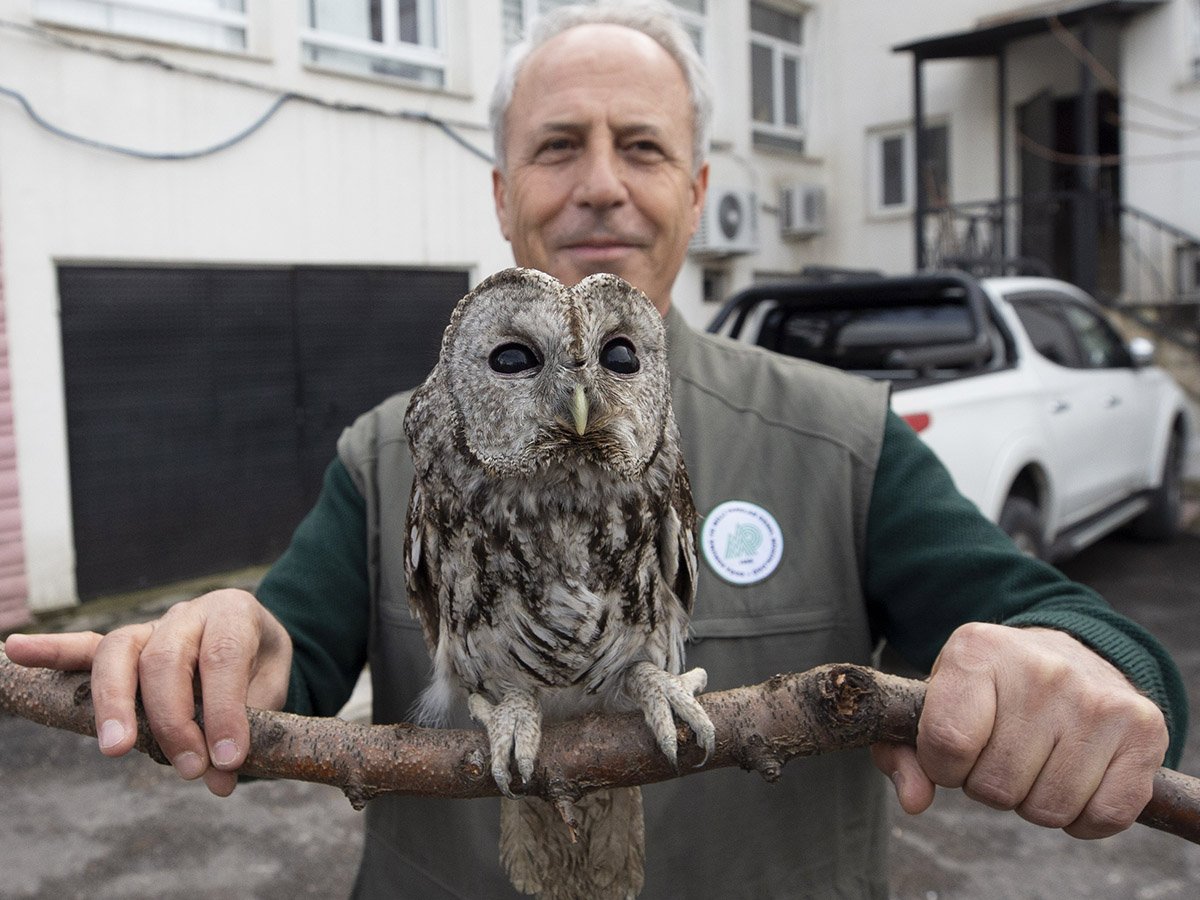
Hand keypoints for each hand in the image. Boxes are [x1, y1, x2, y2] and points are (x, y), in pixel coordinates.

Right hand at [4, 589, 291, 796]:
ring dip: (115, 702)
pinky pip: (83, 647)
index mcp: (233, 614)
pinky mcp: (123, 647)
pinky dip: (51, 650)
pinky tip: (16, 650)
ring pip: (119, 651)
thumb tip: (220, 780)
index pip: (223, 657)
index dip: (223, 709)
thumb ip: (248, 729)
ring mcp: (150, 627)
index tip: (227, 759)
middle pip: (165, 657)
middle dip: (174, 719)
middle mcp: (188, 613)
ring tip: (117, 749)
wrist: (258, 642)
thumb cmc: (262, 670)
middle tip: (189, 769)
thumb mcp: (272, 690)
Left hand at [872, 623, 1167, 837]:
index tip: (953, 753)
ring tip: (1035, 760)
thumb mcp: (935, 700)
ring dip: (1033, 801)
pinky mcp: (1143, 729)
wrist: (1067, 653)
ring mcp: (1097, 698)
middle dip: (988, 785)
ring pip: (1048, 808)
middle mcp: (1041, 669)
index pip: (948, 743)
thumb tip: (914, 801)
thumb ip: (904, 752)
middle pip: (997, 785)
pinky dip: (1082, 817)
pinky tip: (1073, 779)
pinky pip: (1104, 816)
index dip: (943, 766)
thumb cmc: (988, 687)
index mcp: (977, 650)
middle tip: (1000, 753)